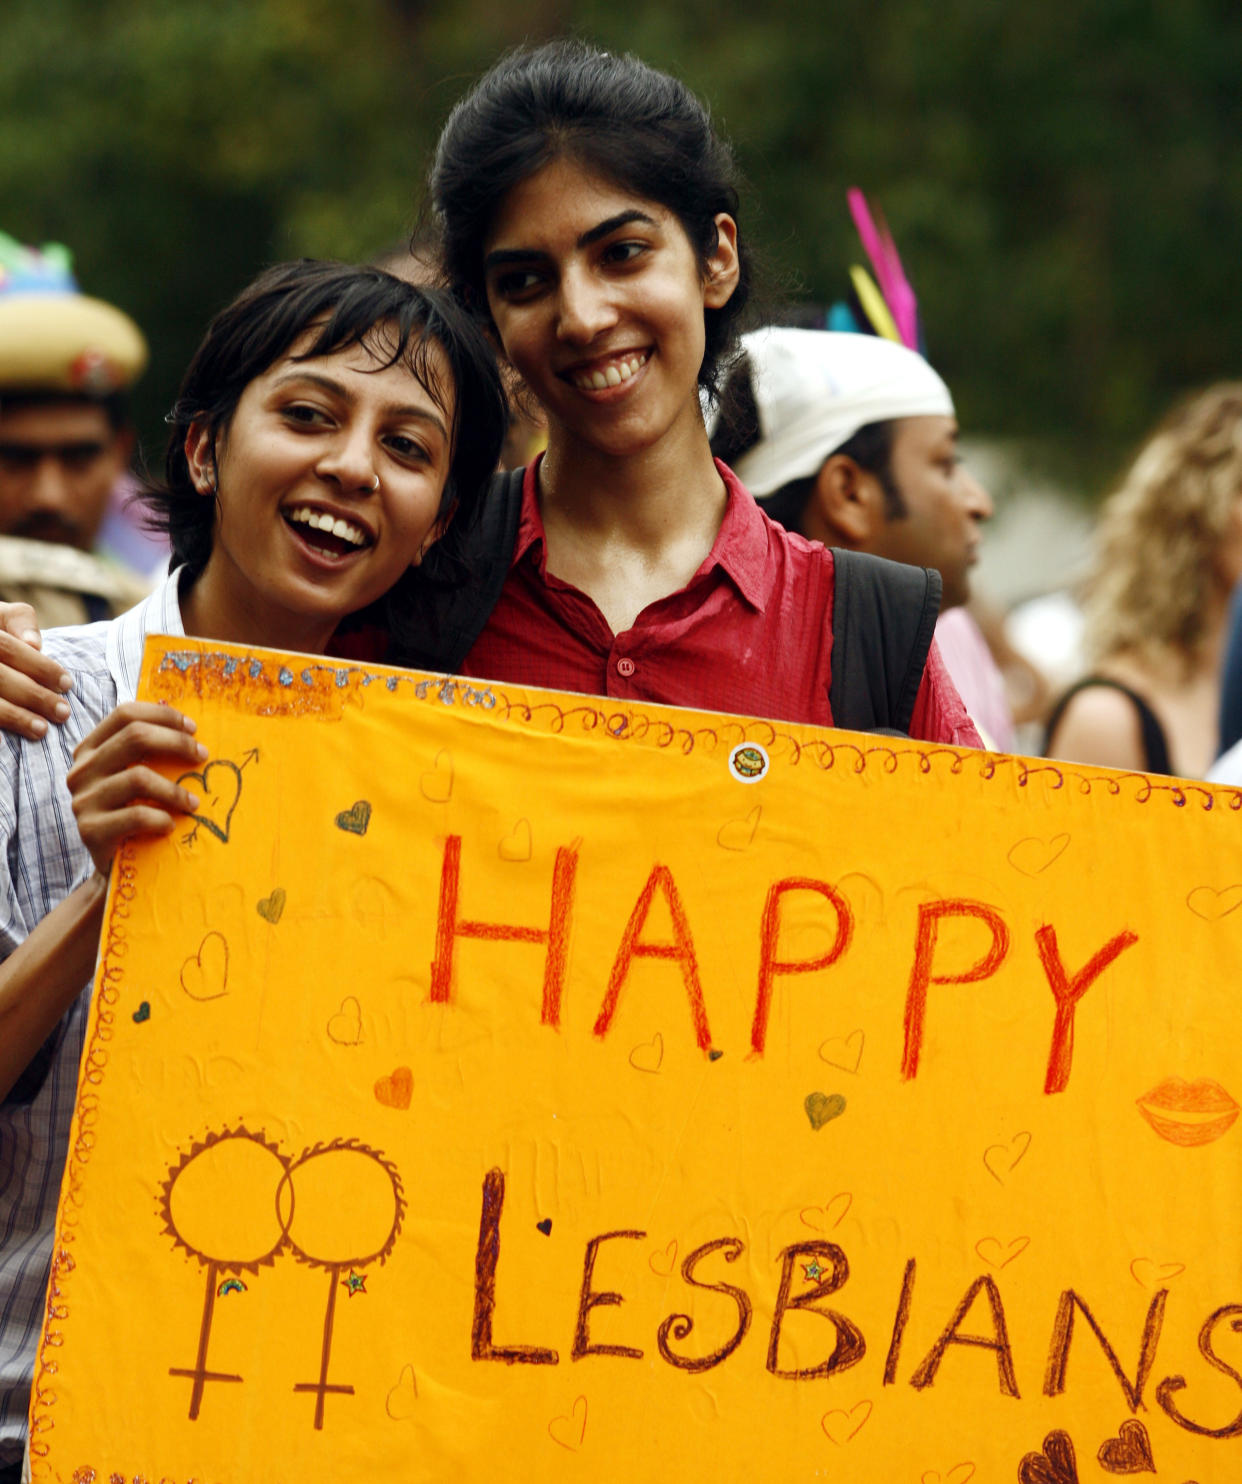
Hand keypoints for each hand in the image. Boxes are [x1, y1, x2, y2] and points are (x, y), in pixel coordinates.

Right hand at [0, 602, 73, 740]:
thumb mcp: (1, 617)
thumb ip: (20, 622)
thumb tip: (34, 644)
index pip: (6, 648)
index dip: (38, 666)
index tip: (66, 684)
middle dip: (32, 695)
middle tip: (62, 712)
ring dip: (13, 716)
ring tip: (41, 730)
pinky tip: (3, 744)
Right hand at [66, 703, 207, 874]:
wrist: (113, 867)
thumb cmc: (133, 815)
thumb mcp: (136, 779)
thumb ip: (148, 753)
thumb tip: (192, 728)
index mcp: (90, 749)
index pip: (125, 714)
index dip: (162, 715)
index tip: (193, 728)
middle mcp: (81, 770)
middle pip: (135, 737)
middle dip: (177, 743)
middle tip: (203, 756)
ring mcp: (82, 800)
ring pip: (138, 777)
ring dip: (175, 790)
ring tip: (194, 803)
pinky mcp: (90, 829)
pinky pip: (137, 816)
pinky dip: (162, 818)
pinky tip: (172, 825)